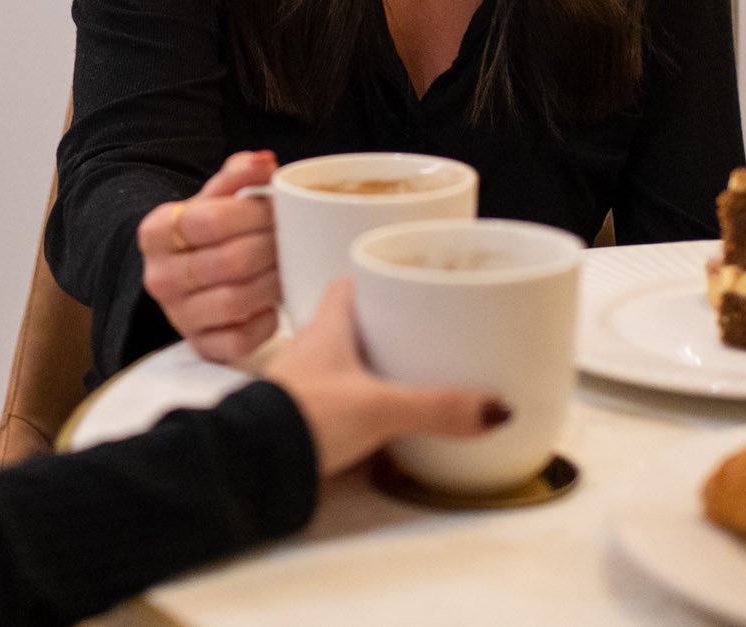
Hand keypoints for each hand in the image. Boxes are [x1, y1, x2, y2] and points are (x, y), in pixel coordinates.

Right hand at [137, 151, 281, 363]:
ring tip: (288, 266)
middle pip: (229, 261)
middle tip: (293, 237)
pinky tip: (272, 305)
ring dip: (273, 282)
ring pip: (236, 301)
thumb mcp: (215, 198)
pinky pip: (238, 341)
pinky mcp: (199, 346)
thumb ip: (239, 173)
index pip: (211, 220)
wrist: (187, 273)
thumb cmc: (208, 231)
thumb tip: (265, 161)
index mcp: (156, 232)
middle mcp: (159, 277)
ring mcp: (177, 316)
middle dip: (271, 247)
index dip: (254, 213)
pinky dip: (263, 323)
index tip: (277, 208)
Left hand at [264, 278, 504, 477]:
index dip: (375, 278)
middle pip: (351, 326)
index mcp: (327, 328)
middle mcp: (311, 351)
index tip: (406, 279)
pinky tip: (387, 424)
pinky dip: (363, 407)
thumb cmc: (301, 417)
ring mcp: (305, 387)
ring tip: (415, 376)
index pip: (347, 285)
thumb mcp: (381, 407)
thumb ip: (437, 406)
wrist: (252, 466)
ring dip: (373, 369)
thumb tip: (493, 406)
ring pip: (344, 366)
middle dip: (385, 328)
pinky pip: (340, 403)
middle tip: (424, 332)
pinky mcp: (305, 421)